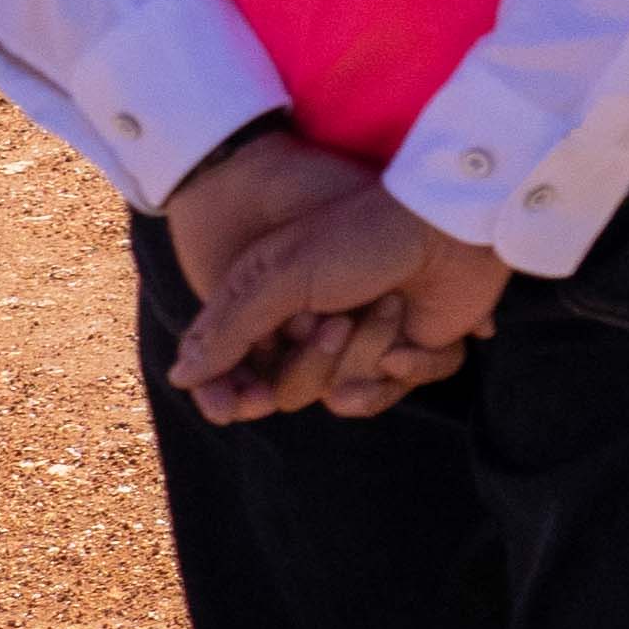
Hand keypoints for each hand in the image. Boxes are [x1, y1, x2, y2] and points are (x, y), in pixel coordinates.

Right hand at [165, 125, 509, 421]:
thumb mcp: (282, 277)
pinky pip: (394, 392)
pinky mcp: (408, 351)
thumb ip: (230, 329)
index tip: (245, 403)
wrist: (448, 225)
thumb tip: (180, 377)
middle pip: (289, 389)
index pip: (233, 367)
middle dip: (315, 361)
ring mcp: (360, 342)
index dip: (233, 390)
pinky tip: (411, 343)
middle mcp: (308, 328)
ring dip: (366, 354)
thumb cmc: (359, 238)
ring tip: (389, 307)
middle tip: (337, 322)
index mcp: (269, 305)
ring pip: (342, 393)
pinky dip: (408, 369)